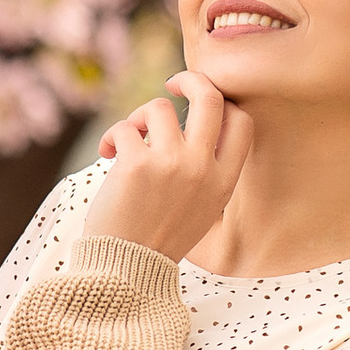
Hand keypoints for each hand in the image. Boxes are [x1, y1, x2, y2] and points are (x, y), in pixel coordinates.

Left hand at [86, 69, 251, 263]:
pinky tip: (107, 155)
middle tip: (173, 83)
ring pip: (159, 107)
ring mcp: (171, 165)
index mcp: (223, 182)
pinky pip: (125, 128)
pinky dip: (112, 137)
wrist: (126, 270)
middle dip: (190, 79)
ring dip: (140, 117)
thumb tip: (190, 124)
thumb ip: (204, 170)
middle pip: (210, 97)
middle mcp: (203, 169)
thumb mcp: (199, 208)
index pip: (242, 123)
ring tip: (127, 139)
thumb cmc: (158, 238)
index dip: (224, 104)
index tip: (200, 103)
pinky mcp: (136, 165)